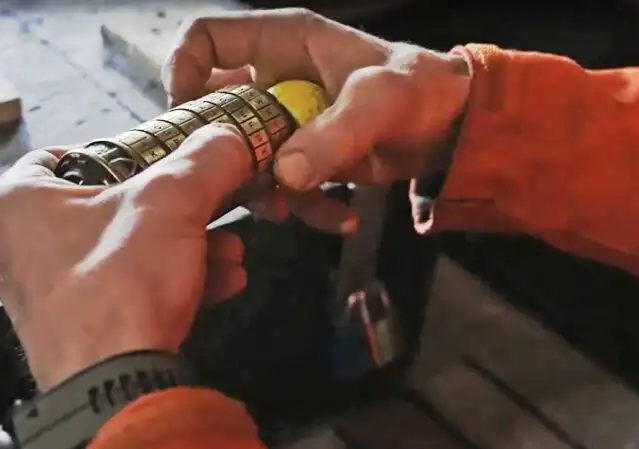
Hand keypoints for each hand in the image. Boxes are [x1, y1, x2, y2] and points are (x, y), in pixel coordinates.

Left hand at [0, 125, 251, 390]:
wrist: (112, 390)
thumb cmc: (122, 278)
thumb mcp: (173, 201)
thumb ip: (206, 159)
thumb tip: (233, 135)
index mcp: (17, 203)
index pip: (63, 155)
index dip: (119, 151)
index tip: (163, 161)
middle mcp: (18, 250)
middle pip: (110, 209)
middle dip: (177, 212)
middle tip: (218, 212)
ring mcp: (45, 299)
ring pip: (124, 255)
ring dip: (185, 249)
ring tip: (232, 256)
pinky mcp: (74, 338)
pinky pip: (125, 295)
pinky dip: (170, 285)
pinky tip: (222, 286)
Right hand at [163, 8, 471, 231]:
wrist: (455, 129)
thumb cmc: (421, 90)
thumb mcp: (379, 102)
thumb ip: (334, 134)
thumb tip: (286, 175)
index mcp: (281, 42)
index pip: (204, 39)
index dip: (182, 72)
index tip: (190, 118)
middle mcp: (273, 79)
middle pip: (213, 110)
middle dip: (222, 153)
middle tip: (237, 182)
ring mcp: (286, 122)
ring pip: (242, 157)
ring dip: (262, 191)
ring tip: (292, 211)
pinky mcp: (304, 158)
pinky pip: (283, 186)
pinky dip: (307, 209)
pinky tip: (342, 218)